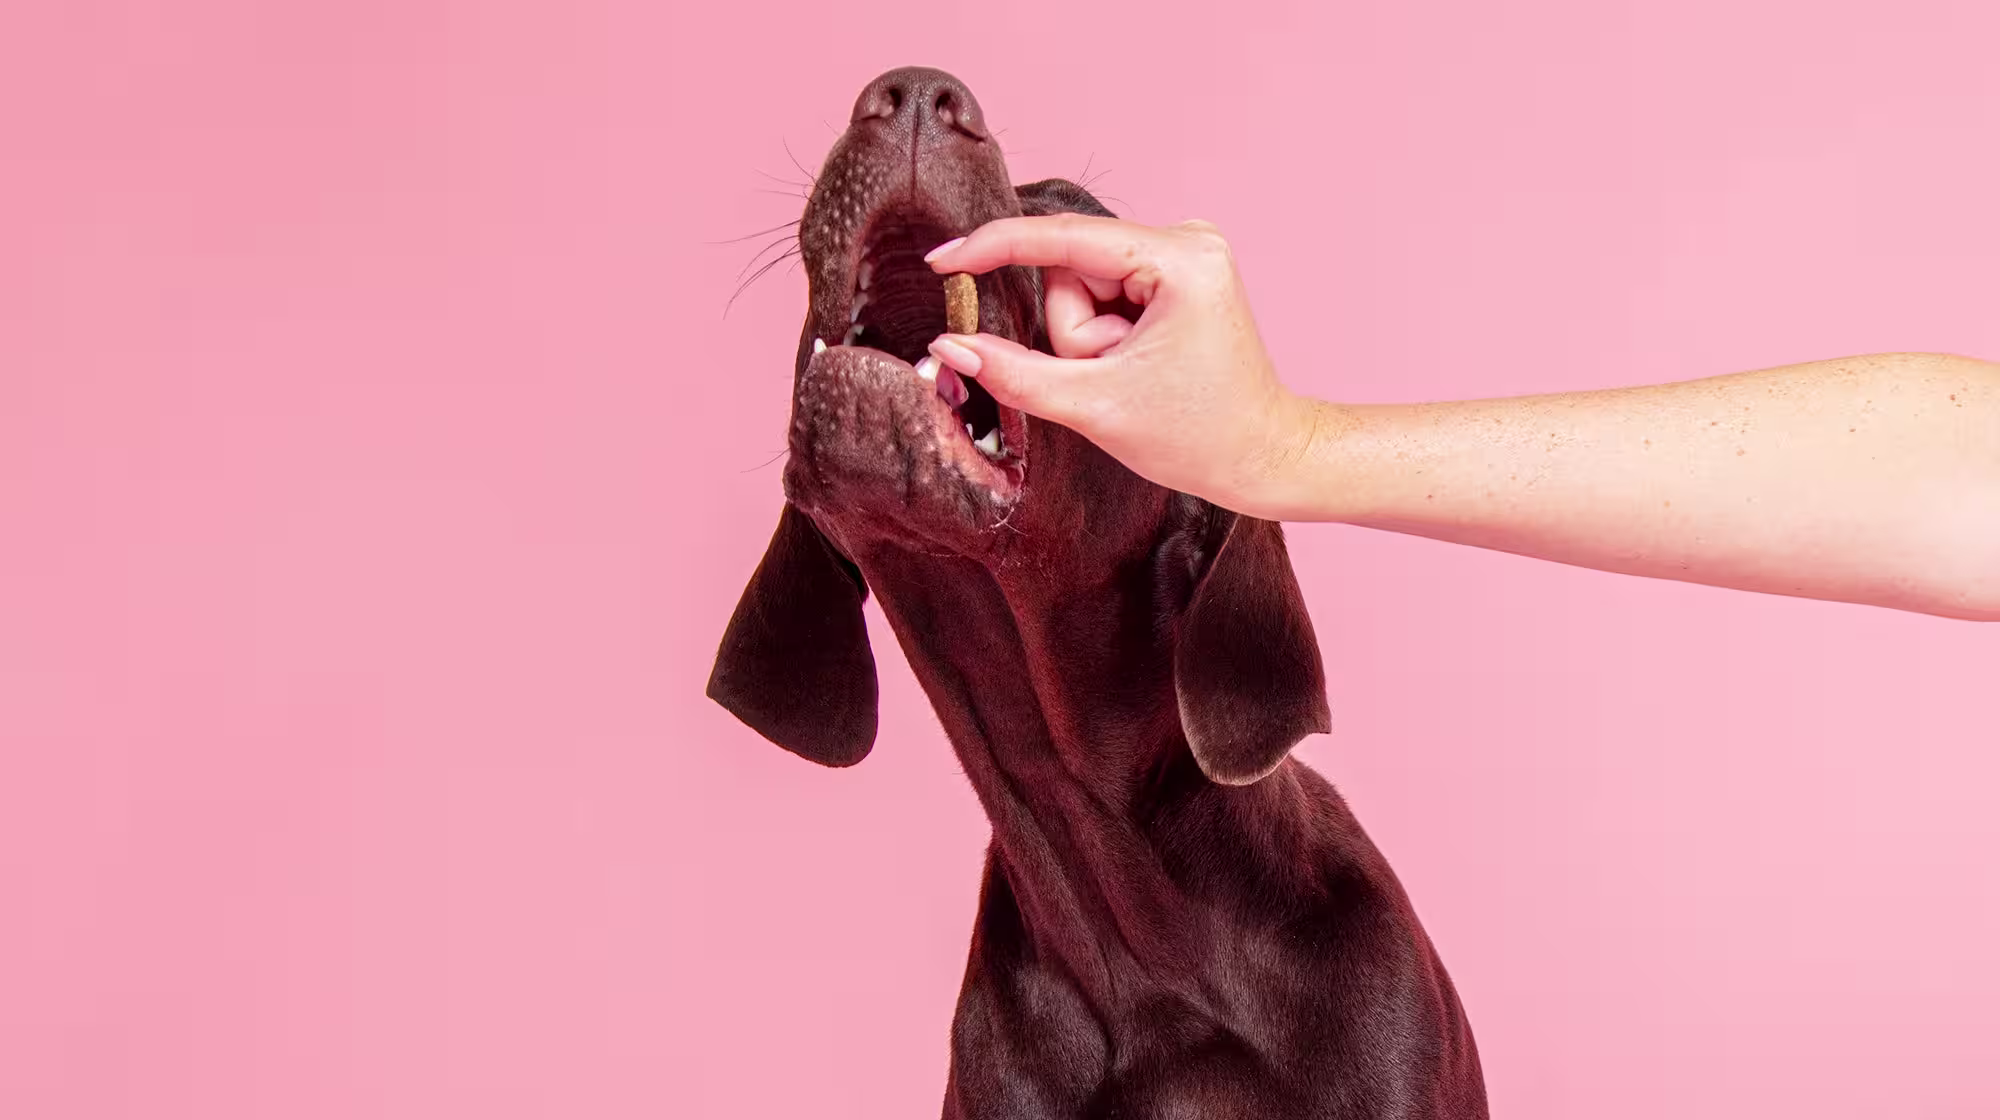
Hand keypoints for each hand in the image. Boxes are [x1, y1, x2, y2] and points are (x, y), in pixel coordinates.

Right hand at [925, 215, 1317, 516]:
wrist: (1261, 456)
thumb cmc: (1198, 437)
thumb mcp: (1094, 407)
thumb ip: (1014, 373)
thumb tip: (949, 345)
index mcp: (1180, 260)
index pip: (1062, 239)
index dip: (995, 248)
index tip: (942, 260)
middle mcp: (1187, 239)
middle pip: (1070, 268)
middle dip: (1072, 331)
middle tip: (1110, 377)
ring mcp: (1184, 253)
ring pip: (1081, 283)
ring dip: (1087, 338)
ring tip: (1130, 376)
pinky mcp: (1178, 273)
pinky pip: (1103, 291)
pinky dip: (1102, 333)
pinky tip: (1138, 363)